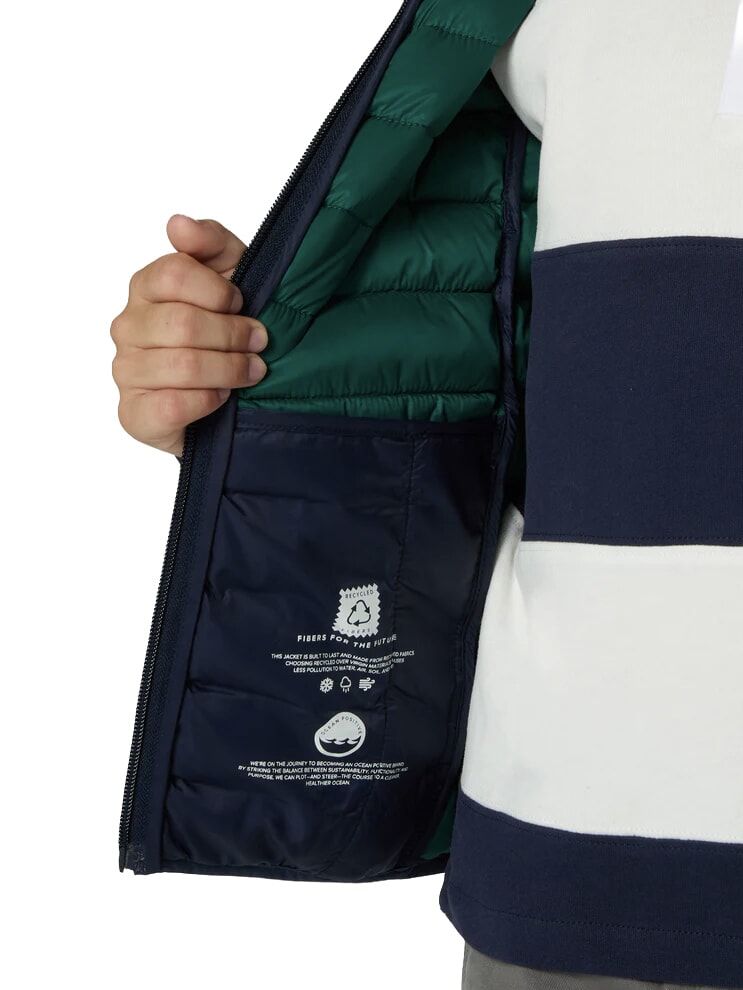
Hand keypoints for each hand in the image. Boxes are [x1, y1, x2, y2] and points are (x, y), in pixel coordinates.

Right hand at [110, 215, 267, 456]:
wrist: (232, 397)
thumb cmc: (229, 331)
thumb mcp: (235, 276)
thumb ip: (212, 243)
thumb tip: (178, 224)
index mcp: (146, 287)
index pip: (173, 273)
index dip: (218, 292)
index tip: (242, 303)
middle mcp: (128, 327)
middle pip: (182, 323)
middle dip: (233, 334)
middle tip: (260, 343)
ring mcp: (126, 371)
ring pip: (182, 365)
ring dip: (229, 369)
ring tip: (250, 372)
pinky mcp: (134, 415)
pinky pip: (172, 405)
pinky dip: (208, 400)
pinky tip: (222, 397)